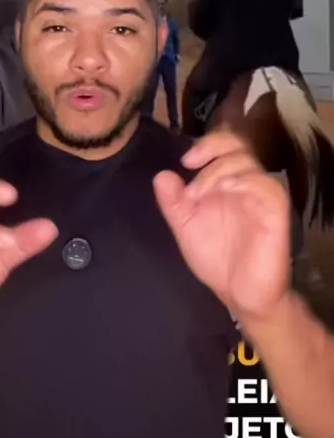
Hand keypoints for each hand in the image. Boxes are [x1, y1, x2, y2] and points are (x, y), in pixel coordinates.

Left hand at [153, 130, 290, 321]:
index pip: (224, 146)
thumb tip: (161, 175)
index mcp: (227, 183)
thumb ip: (173, 203)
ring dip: (219, 170)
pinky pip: (267, 186)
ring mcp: (263, 195)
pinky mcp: (276, 211)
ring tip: (200, 194)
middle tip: (191, 167)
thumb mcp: (185, 227)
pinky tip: (228, 189)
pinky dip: (246, 181)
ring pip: (248, 163)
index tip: (186, 160)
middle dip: (212, 150)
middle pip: (237, 146)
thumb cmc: (217, 259)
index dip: (206, 144)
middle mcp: (246, 184)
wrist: (240, 294)